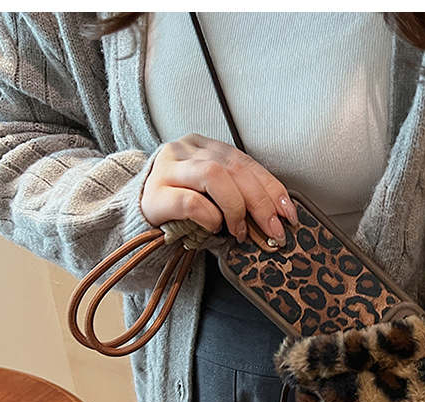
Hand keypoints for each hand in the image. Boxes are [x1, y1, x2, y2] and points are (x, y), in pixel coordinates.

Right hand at [141, 133, 297, 244]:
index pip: (247, 162)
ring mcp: (168, 169)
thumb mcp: (213, 195)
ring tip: (239, 232)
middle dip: (261, 203)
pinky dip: (210, 216)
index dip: (272, 188)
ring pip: (213, 176)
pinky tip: (214, 227)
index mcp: (205, 147)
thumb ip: (239, 196)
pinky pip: (190, 201)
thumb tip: (276, 219)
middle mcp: (187, 150)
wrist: (136, 216)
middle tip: (273, 231)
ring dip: (235, 208)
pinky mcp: (154, 194)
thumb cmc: (181, 207)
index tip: (288, 214)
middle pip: (234, 169)